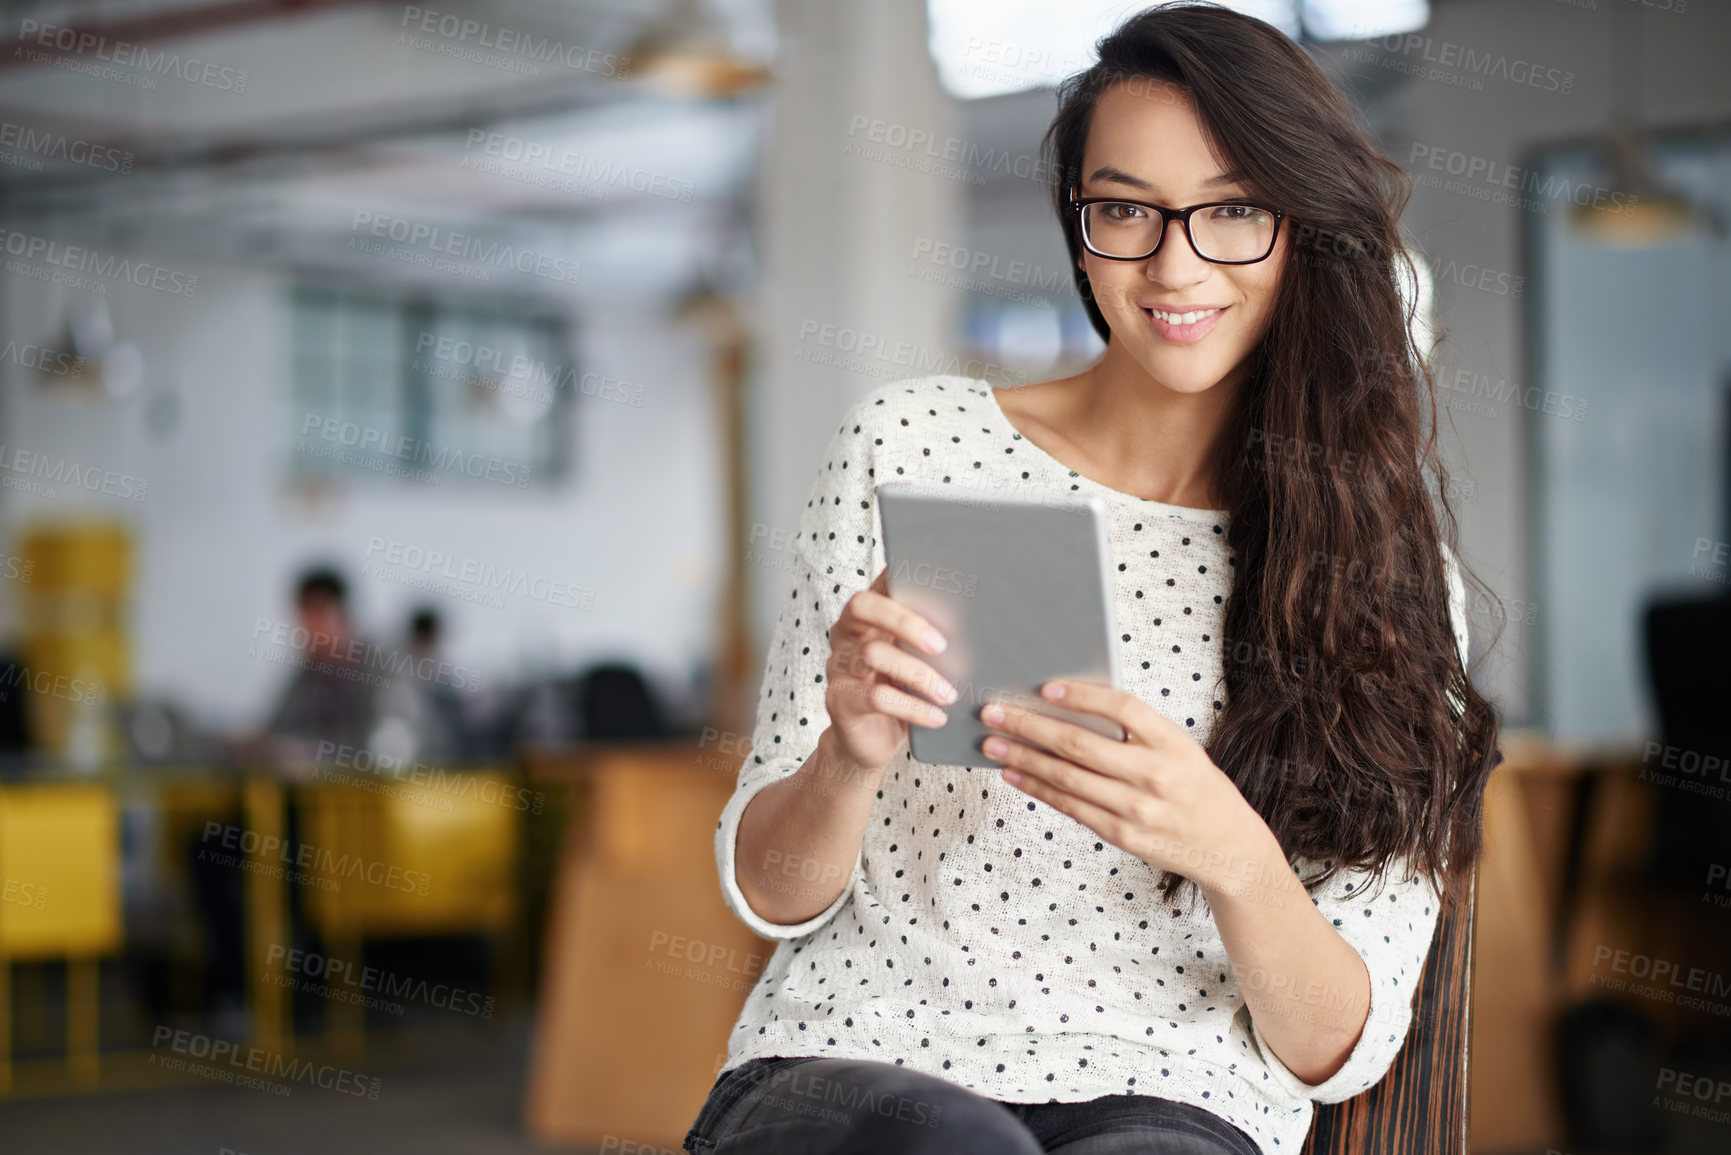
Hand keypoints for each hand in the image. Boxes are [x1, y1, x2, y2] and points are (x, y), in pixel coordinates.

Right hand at [823, 565, 957, 776]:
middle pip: (863, 606)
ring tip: (949, 693)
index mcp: (867, 617)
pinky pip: (876, 698)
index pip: (878, 583)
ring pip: (873, 654)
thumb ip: (932, 639)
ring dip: (918, 674)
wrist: (871, 742)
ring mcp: (840, 667)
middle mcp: (848, 635)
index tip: (933, 576)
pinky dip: (912, 707)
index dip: (898, 574)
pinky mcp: (841, 701)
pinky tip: (937, 717)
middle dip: (904, 620)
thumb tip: (981, 622)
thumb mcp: (916, 662)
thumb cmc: (900, 693)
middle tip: (942, 645)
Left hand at [979, 680, 1274, 891]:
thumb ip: (1137, 731)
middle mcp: (1155, 774)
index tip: (1044, 687)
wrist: (1229, 848)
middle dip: (1029, 726)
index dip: (1081, 696)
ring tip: (991, 742)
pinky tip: (1014, 773)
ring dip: (1022, 757)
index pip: (1122, 708)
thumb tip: (1069, 706)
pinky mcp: (1123, 835)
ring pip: (1067, 778)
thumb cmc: (1197, 787)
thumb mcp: (1180, 748)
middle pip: (1079, 744)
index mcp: (1173, 742)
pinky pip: (1071, 807)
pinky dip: (1038, 788)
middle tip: (993, 712)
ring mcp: (1137, 809)